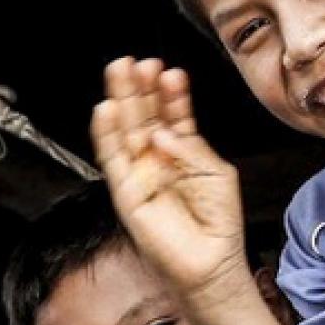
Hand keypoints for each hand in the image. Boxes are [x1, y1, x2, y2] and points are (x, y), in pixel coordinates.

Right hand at [91, 57, 247, 307]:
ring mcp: (140, 176)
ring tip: (120, 72)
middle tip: (135, 61)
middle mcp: (156, 161)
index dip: (169, 94)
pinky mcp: (126, 193)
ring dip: (122, 101)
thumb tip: (161, 132)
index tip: (168, 71)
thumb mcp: (216, 174)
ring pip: (125, 131)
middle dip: (139, 88)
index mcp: (181, 154)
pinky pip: (112, 159)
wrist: (210, 263)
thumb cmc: (217, 224)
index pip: (171, 116)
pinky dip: (106, 134)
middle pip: (143, 117)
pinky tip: (106, 110)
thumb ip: (190, 149)